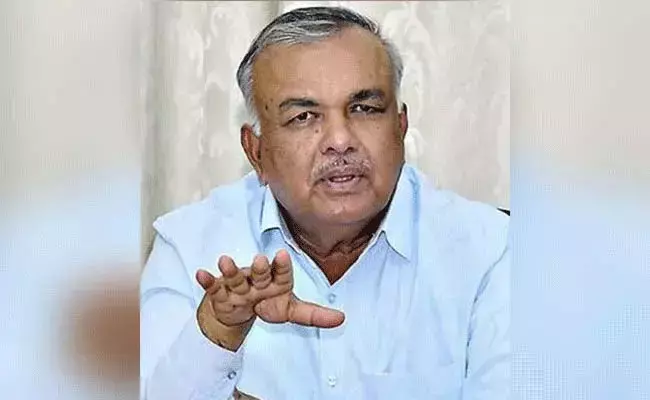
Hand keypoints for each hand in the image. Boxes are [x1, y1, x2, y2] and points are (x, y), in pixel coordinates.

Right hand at [196, 249, 344, 349]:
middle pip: (259, 273)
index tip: (281, 256)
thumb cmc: (268, 304)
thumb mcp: (291, 311)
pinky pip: (213, 286)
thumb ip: (315, 315)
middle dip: (258, 268)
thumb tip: (342, 319)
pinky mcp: (221, 292)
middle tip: (260, 260)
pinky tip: (201, 274)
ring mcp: (238, 285)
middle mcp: (257, 280)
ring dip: (230, 269)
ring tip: (224, 261)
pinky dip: (207, 280)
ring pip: (235, 277)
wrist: (240, 313)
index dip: (281, 266)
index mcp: (276, 281)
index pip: (281, 273)